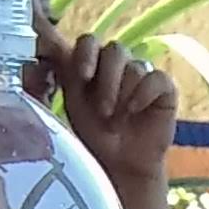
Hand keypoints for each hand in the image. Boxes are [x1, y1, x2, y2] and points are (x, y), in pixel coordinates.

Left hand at [36, 23, 179, 208]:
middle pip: (115, 50)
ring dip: (123, 96)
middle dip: (107, 81)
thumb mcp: (72, 104)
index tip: (82, 76)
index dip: (86, 53)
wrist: (121, 166)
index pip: (89, 41)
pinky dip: (144, 94)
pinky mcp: (164, 89)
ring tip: (117, 122)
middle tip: (102, 111)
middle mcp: (117, 65)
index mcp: (92, 64)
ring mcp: (143, 74)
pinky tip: (136, 112)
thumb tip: (44, 49)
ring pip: (135, 66)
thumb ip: (62, 76)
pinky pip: (157, 78)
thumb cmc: (93, 136)